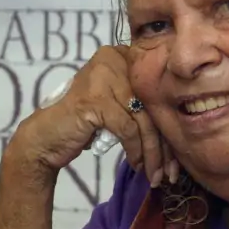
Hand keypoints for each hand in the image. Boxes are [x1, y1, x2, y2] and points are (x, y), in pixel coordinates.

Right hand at [3, 45, 177, 186]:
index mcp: (122, 53)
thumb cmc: (86, 122)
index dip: (171, 123)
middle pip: (153, 104)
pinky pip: (128, 129)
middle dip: (165, 143)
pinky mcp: (95, 98)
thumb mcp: (120, 104)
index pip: (157, 89)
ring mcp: (102, 77)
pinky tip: (138, 165)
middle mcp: (113, 58)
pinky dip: (136, 151)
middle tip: (173, 171)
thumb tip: (183, 122)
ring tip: (157, 175)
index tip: (178, 155)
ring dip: (153, 153)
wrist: (46, 137)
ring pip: (143, 120)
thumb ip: (145, 102)